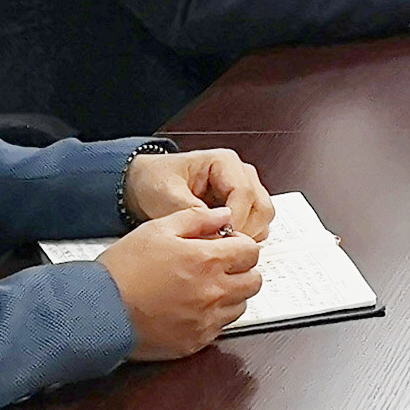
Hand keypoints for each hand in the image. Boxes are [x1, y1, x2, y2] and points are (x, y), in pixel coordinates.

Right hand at [98, 207, 260, 359]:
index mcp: (207, 261)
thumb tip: (223, 216)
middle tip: (221, 266)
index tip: (227, 246)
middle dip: (242, 270)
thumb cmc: (123, 270)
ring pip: (240, 306)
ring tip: (205, 287)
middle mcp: (212, 292)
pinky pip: (219, 329)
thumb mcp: (158, 229)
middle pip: (253, 281)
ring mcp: (205, 321)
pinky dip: (213, 317)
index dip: (241, 245)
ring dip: (231, 294)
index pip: (251, 252)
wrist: (97, 311)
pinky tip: (192, 308)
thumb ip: (197, 218)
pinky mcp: (194, 342)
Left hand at [125, 147, 275, 239]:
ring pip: (263, 217)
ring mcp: (245, 190)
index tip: (220, 237)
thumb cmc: (156, 181)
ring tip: (220, 246)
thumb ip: (190, 210)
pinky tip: (222, 244)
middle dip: (245, 230)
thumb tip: (214, 230)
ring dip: (247, 235)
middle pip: (262, 206)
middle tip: (222, 247)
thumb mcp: (166, 194)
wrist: (146, 184)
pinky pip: (256, 226)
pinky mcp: (243, 207)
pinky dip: (244, 238)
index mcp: (224, 162)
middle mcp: (240, 174)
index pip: (244, 192)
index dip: (235, 219)